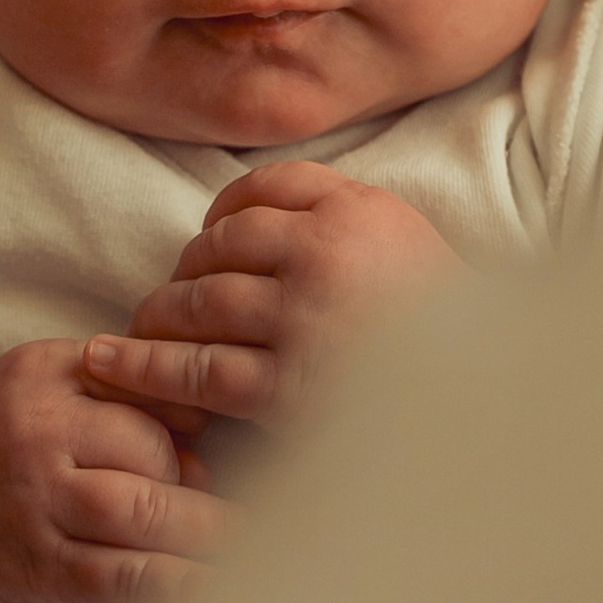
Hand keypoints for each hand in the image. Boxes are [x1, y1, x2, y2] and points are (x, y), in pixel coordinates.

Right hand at [0, 338, 230, 602]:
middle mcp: (34, 433)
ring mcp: (34, 504)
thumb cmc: (2, 445)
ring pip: (142, 511)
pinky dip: (177, 586)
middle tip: (231, 496)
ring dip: (204, 531)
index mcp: (41, 372)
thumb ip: (117, 393)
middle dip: (195, 477)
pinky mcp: (40, 570)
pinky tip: (214, 589)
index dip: (189, 413)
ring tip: (249, 544)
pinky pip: (123, 578)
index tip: (219, 434)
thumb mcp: (44, 389)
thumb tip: (207, 439)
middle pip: (148, 448)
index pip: (142, 383)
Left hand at [81, 162, 460, 431]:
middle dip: (188, 267)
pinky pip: (198, 370)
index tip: (209, 234)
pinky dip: (147, 368)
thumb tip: (265, 214)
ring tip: (138, 330)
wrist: (489, 415)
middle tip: (172, 293)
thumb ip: (348, 220)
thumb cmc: (453, 337)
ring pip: (201, 300)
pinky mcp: (285, 387)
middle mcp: (325, 254)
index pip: (267, 187)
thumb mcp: (411, 250)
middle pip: (224, 242)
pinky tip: (112, 366)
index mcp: (360, 211)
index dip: (225, 211)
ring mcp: (302, 320)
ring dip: (160, 314)